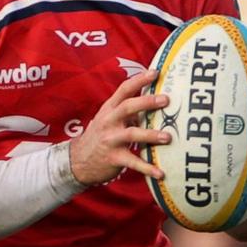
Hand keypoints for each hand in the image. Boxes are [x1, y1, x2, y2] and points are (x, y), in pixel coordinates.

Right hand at [69, 70, 171, 185]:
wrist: (78, 161)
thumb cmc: (100, 135)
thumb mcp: (109, 118)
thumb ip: (127, 110)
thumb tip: (153, 98)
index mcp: (110, 109)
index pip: (124, 89)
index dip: (139, 80)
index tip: (155, 72)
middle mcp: (109, 121)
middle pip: (128, 107)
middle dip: (147, 102)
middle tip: (166, 100)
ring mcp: (110, 139)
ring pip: (132, 134)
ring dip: (151, 135)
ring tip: (168, 137)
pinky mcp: (113, 158)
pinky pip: (133, 162)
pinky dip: (147, 168)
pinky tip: (160, 173)